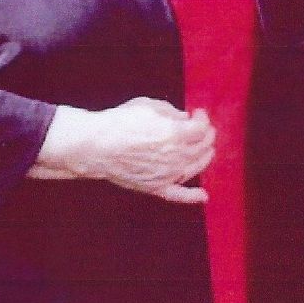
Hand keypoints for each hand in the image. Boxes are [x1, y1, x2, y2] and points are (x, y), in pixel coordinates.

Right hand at [30, 98, 214, 203]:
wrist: (96, 146)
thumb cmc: (120, 122)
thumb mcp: (148, 106)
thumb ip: (171, 111)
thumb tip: (183, 118)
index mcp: (176, 134)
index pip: (201, 127)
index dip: (202, 118)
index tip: (197, 113)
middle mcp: (176, 156)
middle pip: (202, 147)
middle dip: (206, 135)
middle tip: (203, 129)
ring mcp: (167, 174)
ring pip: (195, 167)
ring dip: (205, 156)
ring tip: (206, 149)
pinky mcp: (155, 187)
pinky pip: (177, 195)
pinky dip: (192, 196)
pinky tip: (203, 196)